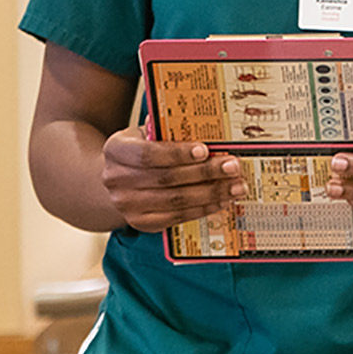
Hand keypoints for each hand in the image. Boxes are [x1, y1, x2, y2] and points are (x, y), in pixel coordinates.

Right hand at [100, 128, 245, 230]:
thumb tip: (209, 129)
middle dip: (205, 173)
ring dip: (211, 193)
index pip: (148, 153)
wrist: (120, 180)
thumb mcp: (148, 135)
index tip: (205, 150)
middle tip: (233, 167)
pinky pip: (177, 217)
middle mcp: (116, 179)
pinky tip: (222, 200)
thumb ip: (169, 131)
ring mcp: (127, 205)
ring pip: (176, 200)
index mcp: (116, 149)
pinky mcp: (141, 223)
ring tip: (236, 186)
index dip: (177, 153)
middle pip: (167, 179)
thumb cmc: (143, 151)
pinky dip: (203, 209)